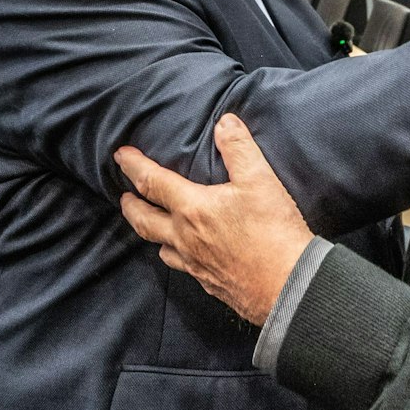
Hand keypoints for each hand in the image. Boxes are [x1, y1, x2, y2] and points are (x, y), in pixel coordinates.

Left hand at [115, 114, 313, 325]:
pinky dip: (175, 255)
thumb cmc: (273, 232)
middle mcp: (185, 238)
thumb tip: (224, 122)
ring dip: (150, 232)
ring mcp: (195, 264)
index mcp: (192, 209)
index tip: (120, 156)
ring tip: (152, 224)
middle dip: (131, 205)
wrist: (289, 287)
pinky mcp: (209, 283)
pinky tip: (186, 255)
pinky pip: (182, 266)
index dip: (133, 166)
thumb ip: (239, 148)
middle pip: (144, 221)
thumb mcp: (260, 180)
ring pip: (161, 247)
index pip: (152, 182)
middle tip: (124, 196)